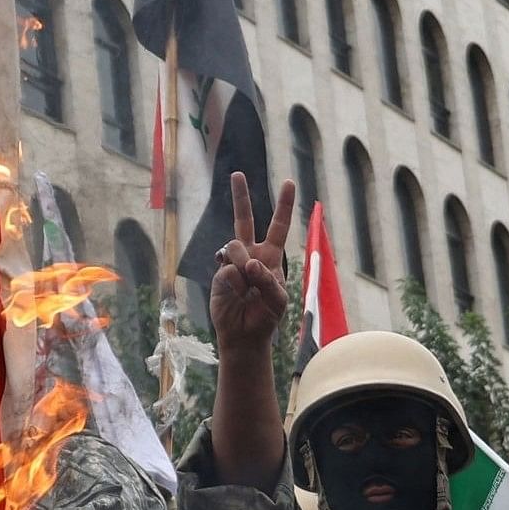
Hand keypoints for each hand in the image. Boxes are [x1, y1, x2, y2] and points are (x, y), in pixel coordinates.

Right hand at [208, 172, 298, 358]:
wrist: (244, 335)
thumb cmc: (266, 317)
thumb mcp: (278, 300)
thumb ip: (267, 280)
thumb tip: (248, 264)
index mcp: (271, 257)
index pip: (278, 226)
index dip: (283, 205)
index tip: (288, 182)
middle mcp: (251, 254)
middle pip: (244, 220)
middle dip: (240, 197)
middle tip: (236, 174)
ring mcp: (233, 263)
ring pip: (236, 246)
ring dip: (243, 265)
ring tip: (246, 285)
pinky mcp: (220, 274)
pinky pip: (227, 268)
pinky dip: (233, 280)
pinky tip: (235, 291)